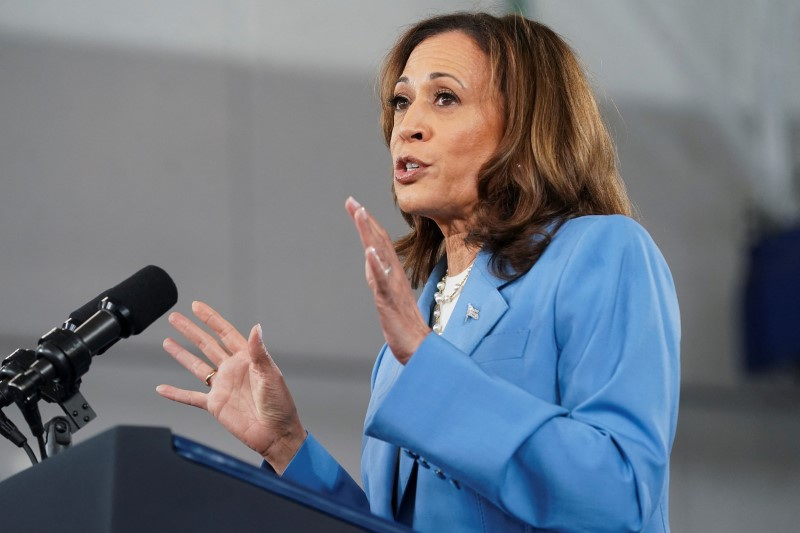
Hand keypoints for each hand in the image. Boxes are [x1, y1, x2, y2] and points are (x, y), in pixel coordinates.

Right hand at [156, 301, 304, 474]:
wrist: (276, 434)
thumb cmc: (280, 404)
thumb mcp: (271, 375)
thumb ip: (259, 352)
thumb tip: (256, 327)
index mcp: (247, 359)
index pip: (225, 333)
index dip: (210, 319)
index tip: (196, 306)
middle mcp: (232, 369)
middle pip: (206, 345)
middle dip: (191, 330)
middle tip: (174, 317)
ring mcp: (222, 386)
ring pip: (197, 366)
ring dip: (181, 354)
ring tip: (167, 342)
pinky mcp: (215, 405)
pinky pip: (191, 397)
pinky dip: (176, 394)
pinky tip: (162, 388)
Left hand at [345, 196, 430, 363]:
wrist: (418, 346)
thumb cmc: (404, 323)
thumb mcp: (387, 295)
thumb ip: (379, 276)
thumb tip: (370, 261)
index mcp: (392, 273)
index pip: (379, 242)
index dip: (367, 223)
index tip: (355, 205)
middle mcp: (394, 274)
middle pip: (379, 242)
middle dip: (365, 221)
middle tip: (352, 202)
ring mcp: (392, 286)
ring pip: (380, 255)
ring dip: (370, 234)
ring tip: (360, 214)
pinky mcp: (390, 301)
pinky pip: (382, 281)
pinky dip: (375, 265)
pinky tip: (369, 252)